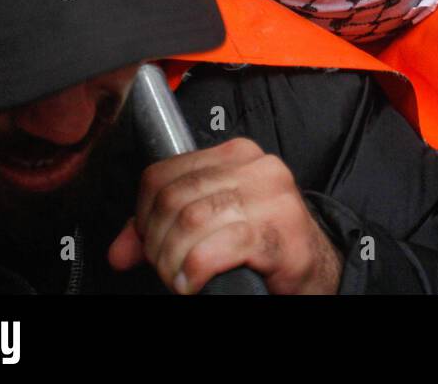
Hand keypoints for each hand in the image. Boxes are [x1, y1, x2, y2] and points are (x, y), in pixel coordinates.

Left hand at [108, 137, 341, 294]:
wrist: (318, 269)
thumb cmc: (265, 244)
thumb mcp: (212, 226)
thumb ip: (163, 229)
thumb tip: (119, 251)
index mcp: (237, 154)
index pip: (161, 174)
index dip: (142, 215)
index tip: (149, 243)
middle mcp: (257, 167)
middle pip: (172, 199)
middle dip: (156, 243)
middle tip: (166, 267)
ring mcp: (271, 198)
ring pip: (189, 223)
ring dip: (173, 261)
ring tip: (181, 278)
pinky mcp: (278, 232)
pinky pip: (214, 250)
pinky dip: (194, 271)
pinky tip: (195, 283)